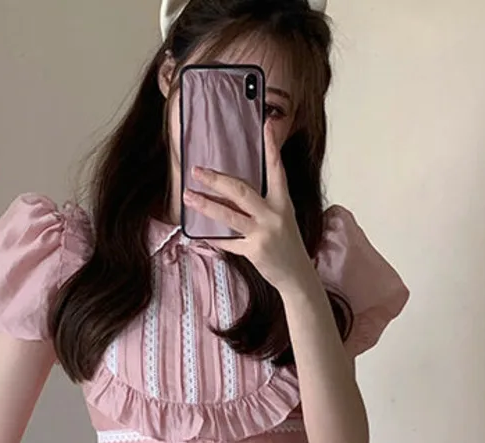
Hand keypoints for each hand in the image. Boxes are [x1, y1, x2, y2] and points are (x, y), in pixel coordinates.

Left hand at [183, 122, 314, 292]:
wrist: (297, 275)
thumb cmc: (286, 244)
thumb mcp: (282, 218)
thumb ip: (262, 203)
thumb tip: (233, 189)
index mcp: (282, 202)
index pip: (277, 169)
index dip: (271, 148)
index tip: (265, 125)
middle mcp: (273, 215)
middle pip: (241, 191)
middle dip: (216, 180)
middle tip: (197, 171)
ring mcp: (263, 234)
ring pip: (229, 216)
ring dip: (206, 205)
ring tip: (188, 196)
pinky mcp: (254, 251)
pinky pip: (228, 242)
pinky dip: (213, 238)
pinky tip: (198, 233)